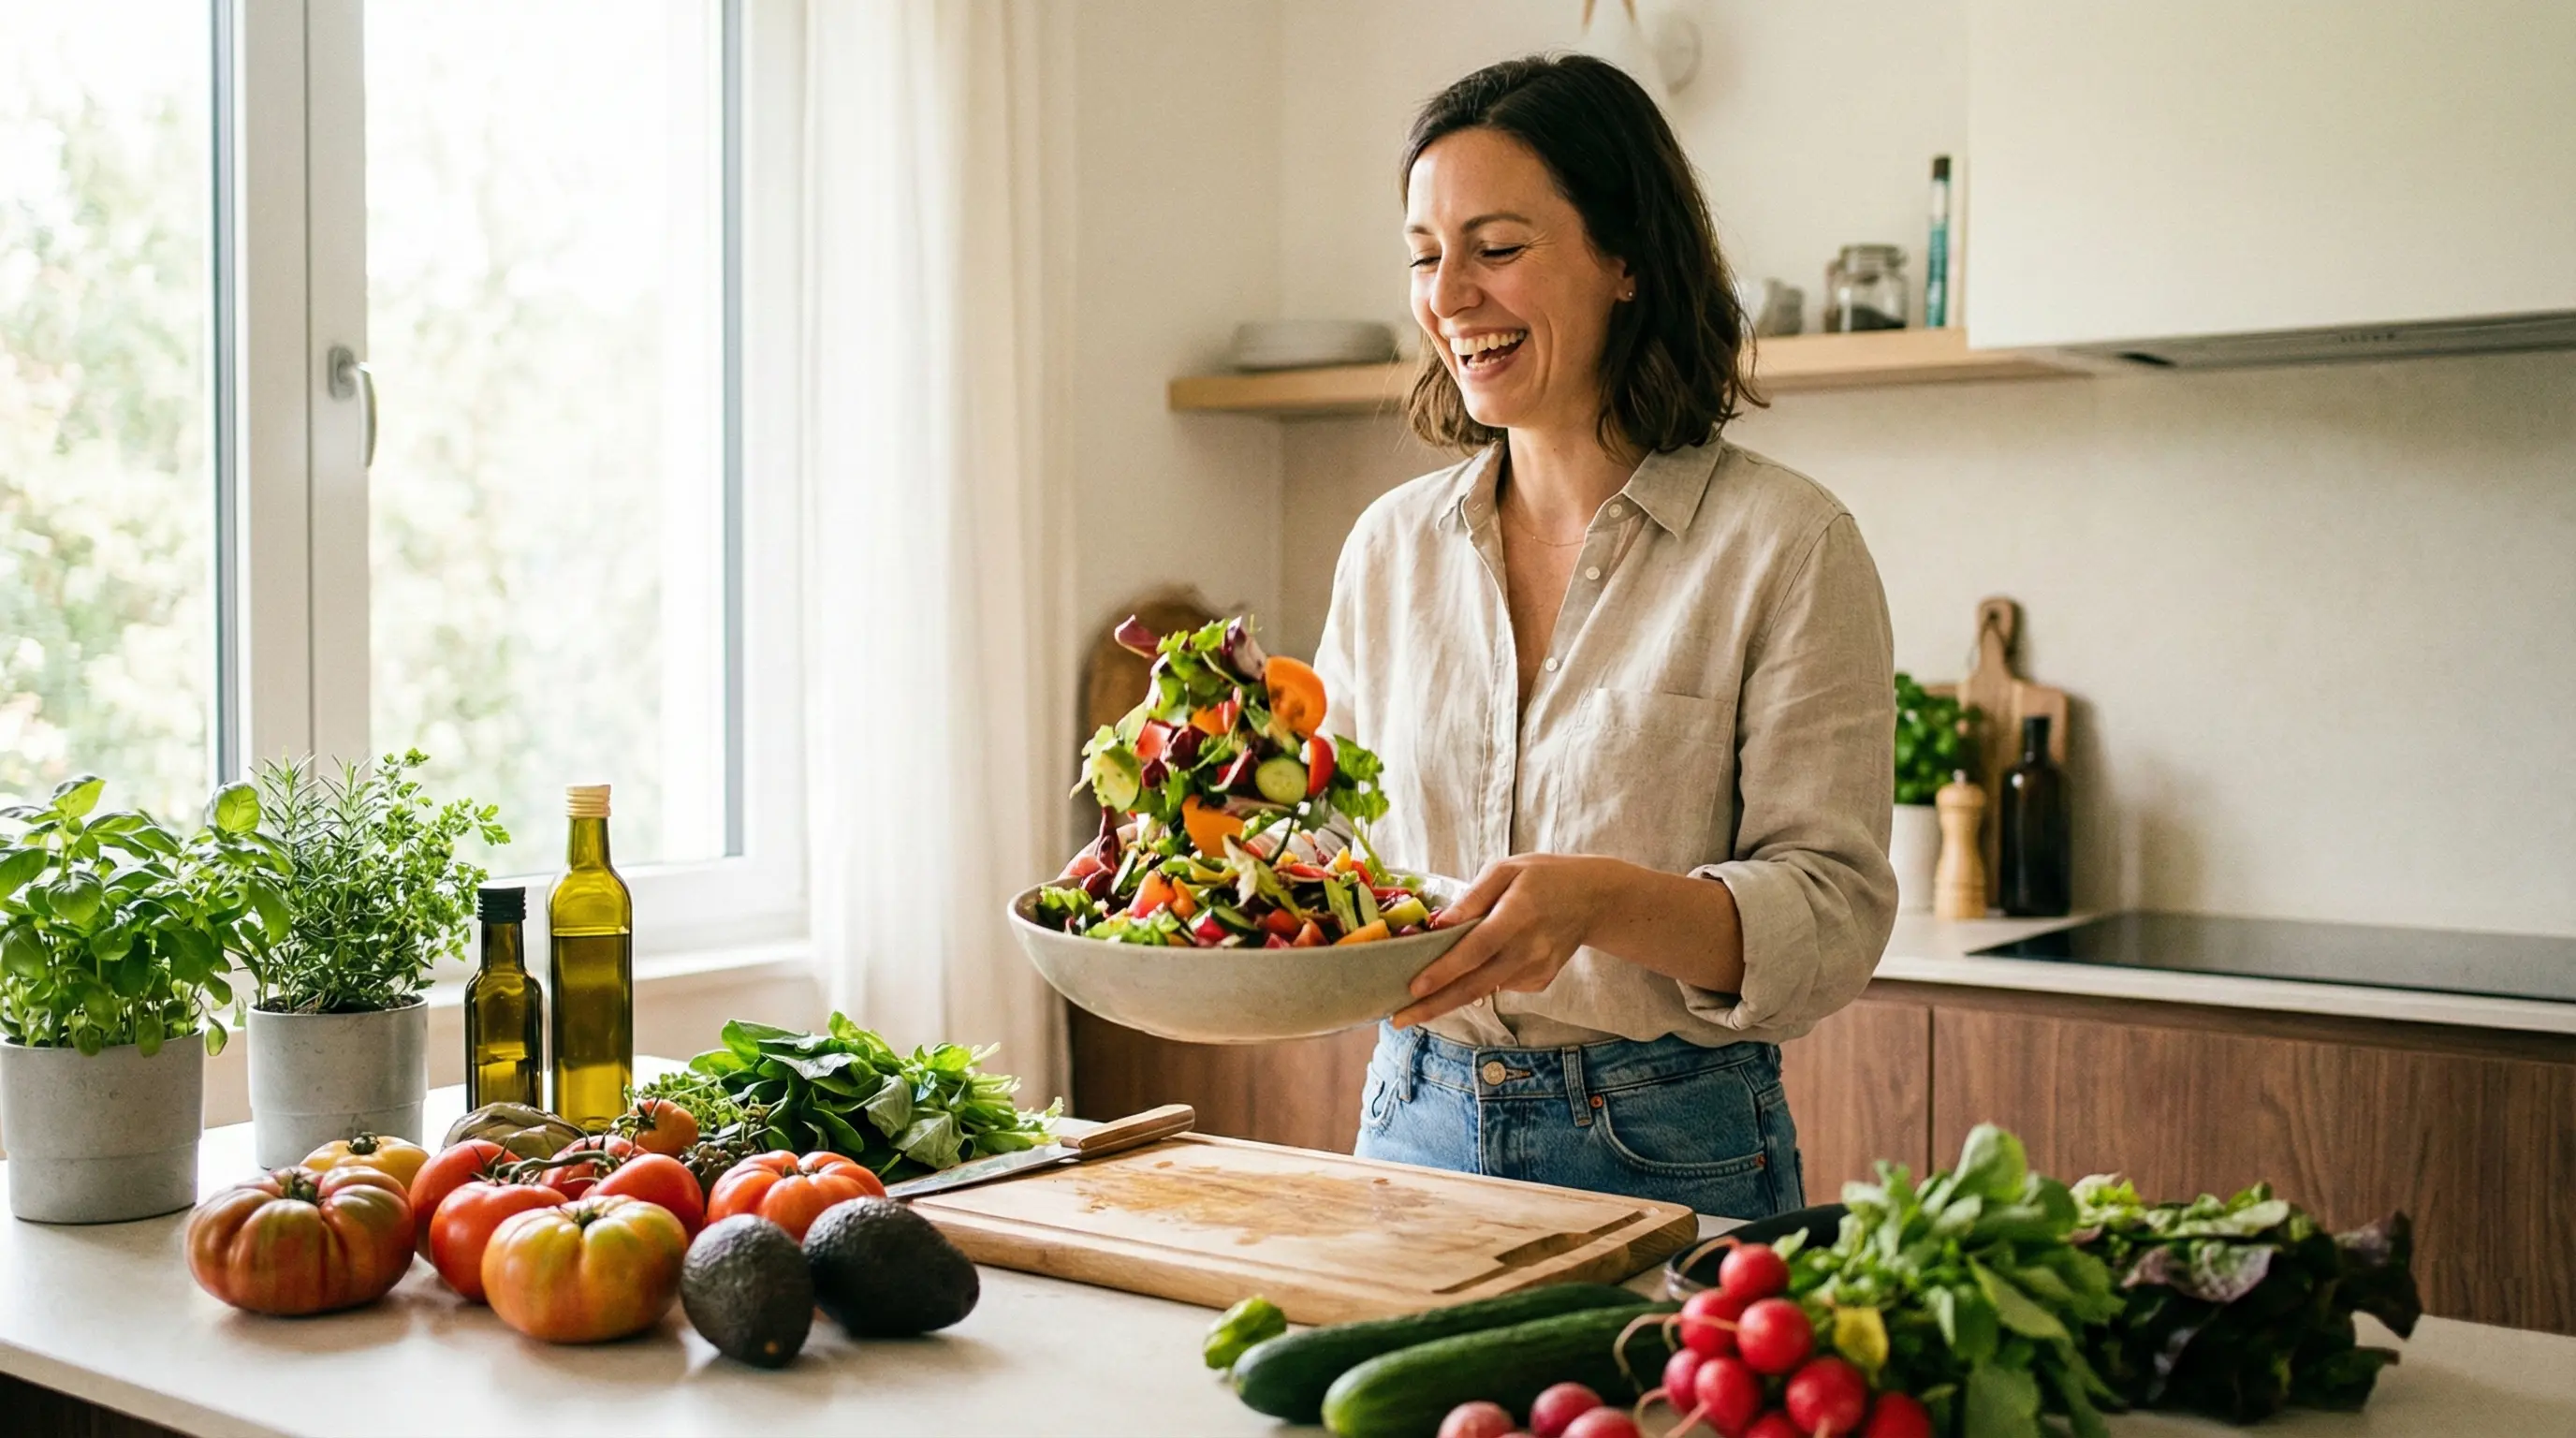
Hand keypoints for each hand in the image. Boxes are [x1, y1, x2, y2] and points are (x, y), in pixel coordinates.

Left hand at [1392, 855, 1614, 1029]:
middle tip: (1398, 1019)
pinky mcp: (1540, 981)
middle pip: (1475, 985)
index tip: (1415, 987)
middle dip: (1433, 1005)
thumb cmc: (1544, 878)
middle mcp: (1527, 950)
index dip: (1445, 970)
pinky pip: (1500, 985)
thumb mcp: (1507, 870)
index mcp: (1517, 916)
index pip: (1476, 949)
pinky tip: (1480, 964)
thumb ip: (1473, 897)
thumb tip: (1439, 924)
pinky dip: (1481, 979)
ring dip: (1449, 996)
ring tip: (1417, 1001)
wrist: (1595, 899)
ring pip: (1484, 989)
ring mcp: (1536, 970)